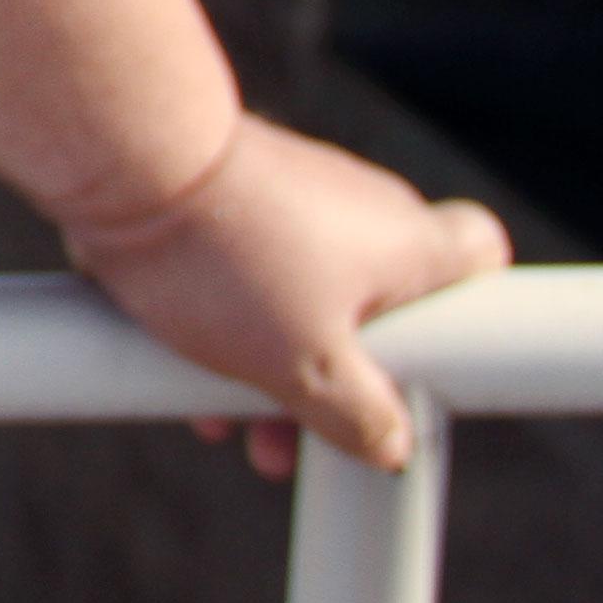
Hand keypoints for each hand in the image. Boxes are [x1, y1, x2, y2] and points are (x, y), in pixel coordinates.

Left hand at [60, 116, 508, 476]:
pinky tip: (172, 368)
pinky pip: (240, 270)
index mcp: (408, 240)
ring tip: (218, 423)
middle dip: (334, 379)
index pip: (480, 255)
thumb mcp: (306, 368)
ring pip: (298, 293)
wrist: (122, 157)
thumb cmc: (229, 260)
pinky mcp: (225, 189)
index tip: (426, 364)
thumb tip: (392, 445)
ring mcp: (290, 191)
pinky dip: (220, 319)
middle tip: (284, 442)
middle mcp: (360, 204)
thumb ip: (360, 417)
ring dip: (267, 362)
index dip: (470, 309)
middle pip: (374, 303)